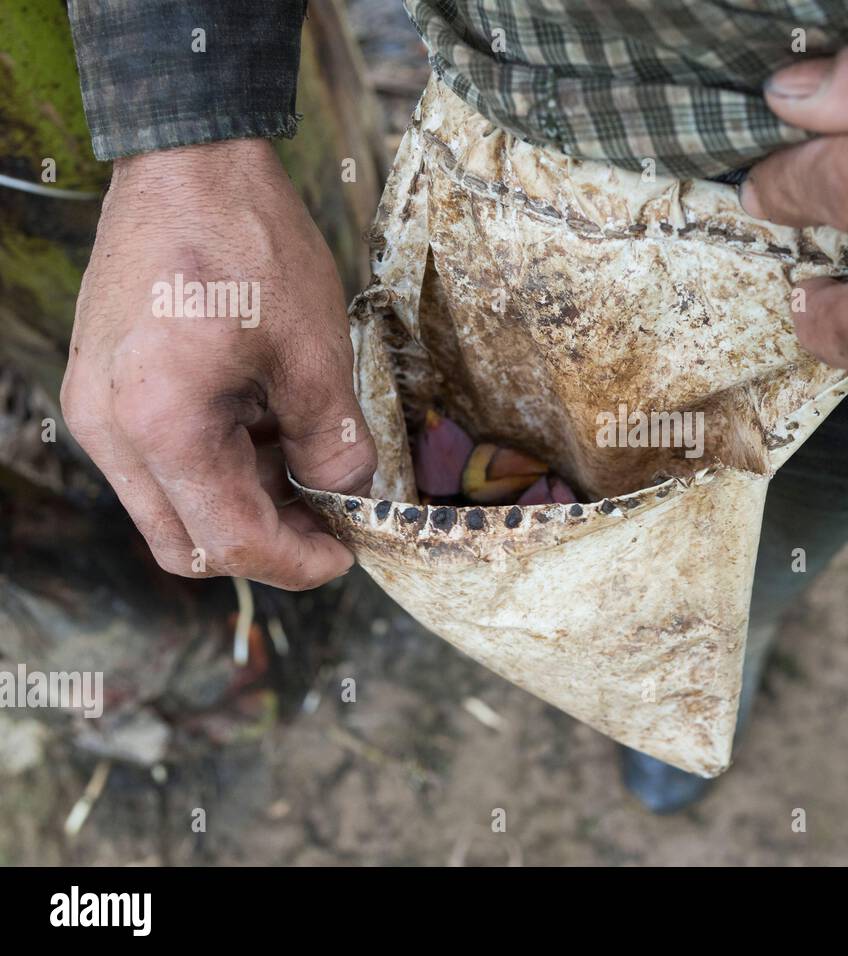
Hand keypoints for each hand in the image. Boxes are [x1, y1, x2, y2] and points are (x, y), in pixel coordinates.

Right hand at [62, 139, 375, 589]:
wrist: (186, 161)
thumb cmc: (249, 242)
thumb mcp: (315, 350)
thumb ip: (334, 440)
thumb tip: (350, 493)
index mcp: (161, 426)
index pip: (232, 540)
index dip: (298, 562)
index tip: (347, 551)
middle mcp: (111, 431)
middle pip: (188, 543)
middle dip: (266, 544)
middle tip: (329, 518)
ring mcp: (97, 409)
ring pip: (172, 506)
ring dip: (241, 502)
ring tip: (305, 458)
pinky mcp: (104, 387)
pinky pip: (158, 461)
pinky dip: (216, 465)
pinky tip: (267, 426)